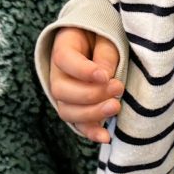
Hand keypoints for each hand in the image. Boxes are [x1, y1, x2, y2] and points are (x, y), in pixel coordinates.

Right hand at [49, 28, 122, 144]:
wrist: (97, 44)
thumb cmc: (102, 38)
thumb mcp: (105, 37)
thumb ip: (105, 54)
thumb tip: (106, 78)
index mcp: (62, 48)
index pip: (63, 59)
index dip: (82, 71)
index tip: (104, 76)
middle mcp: (57, 73)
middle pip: (61, 90)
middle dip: (90, 94)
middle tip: (117, 88)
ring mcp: (65, 94)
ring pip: (67, 111)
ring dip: (92, 113)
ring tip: (115, 107)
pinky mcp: (76, 109)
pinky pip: (78, 124)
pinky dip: (91, 132)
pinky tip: (106, 137)